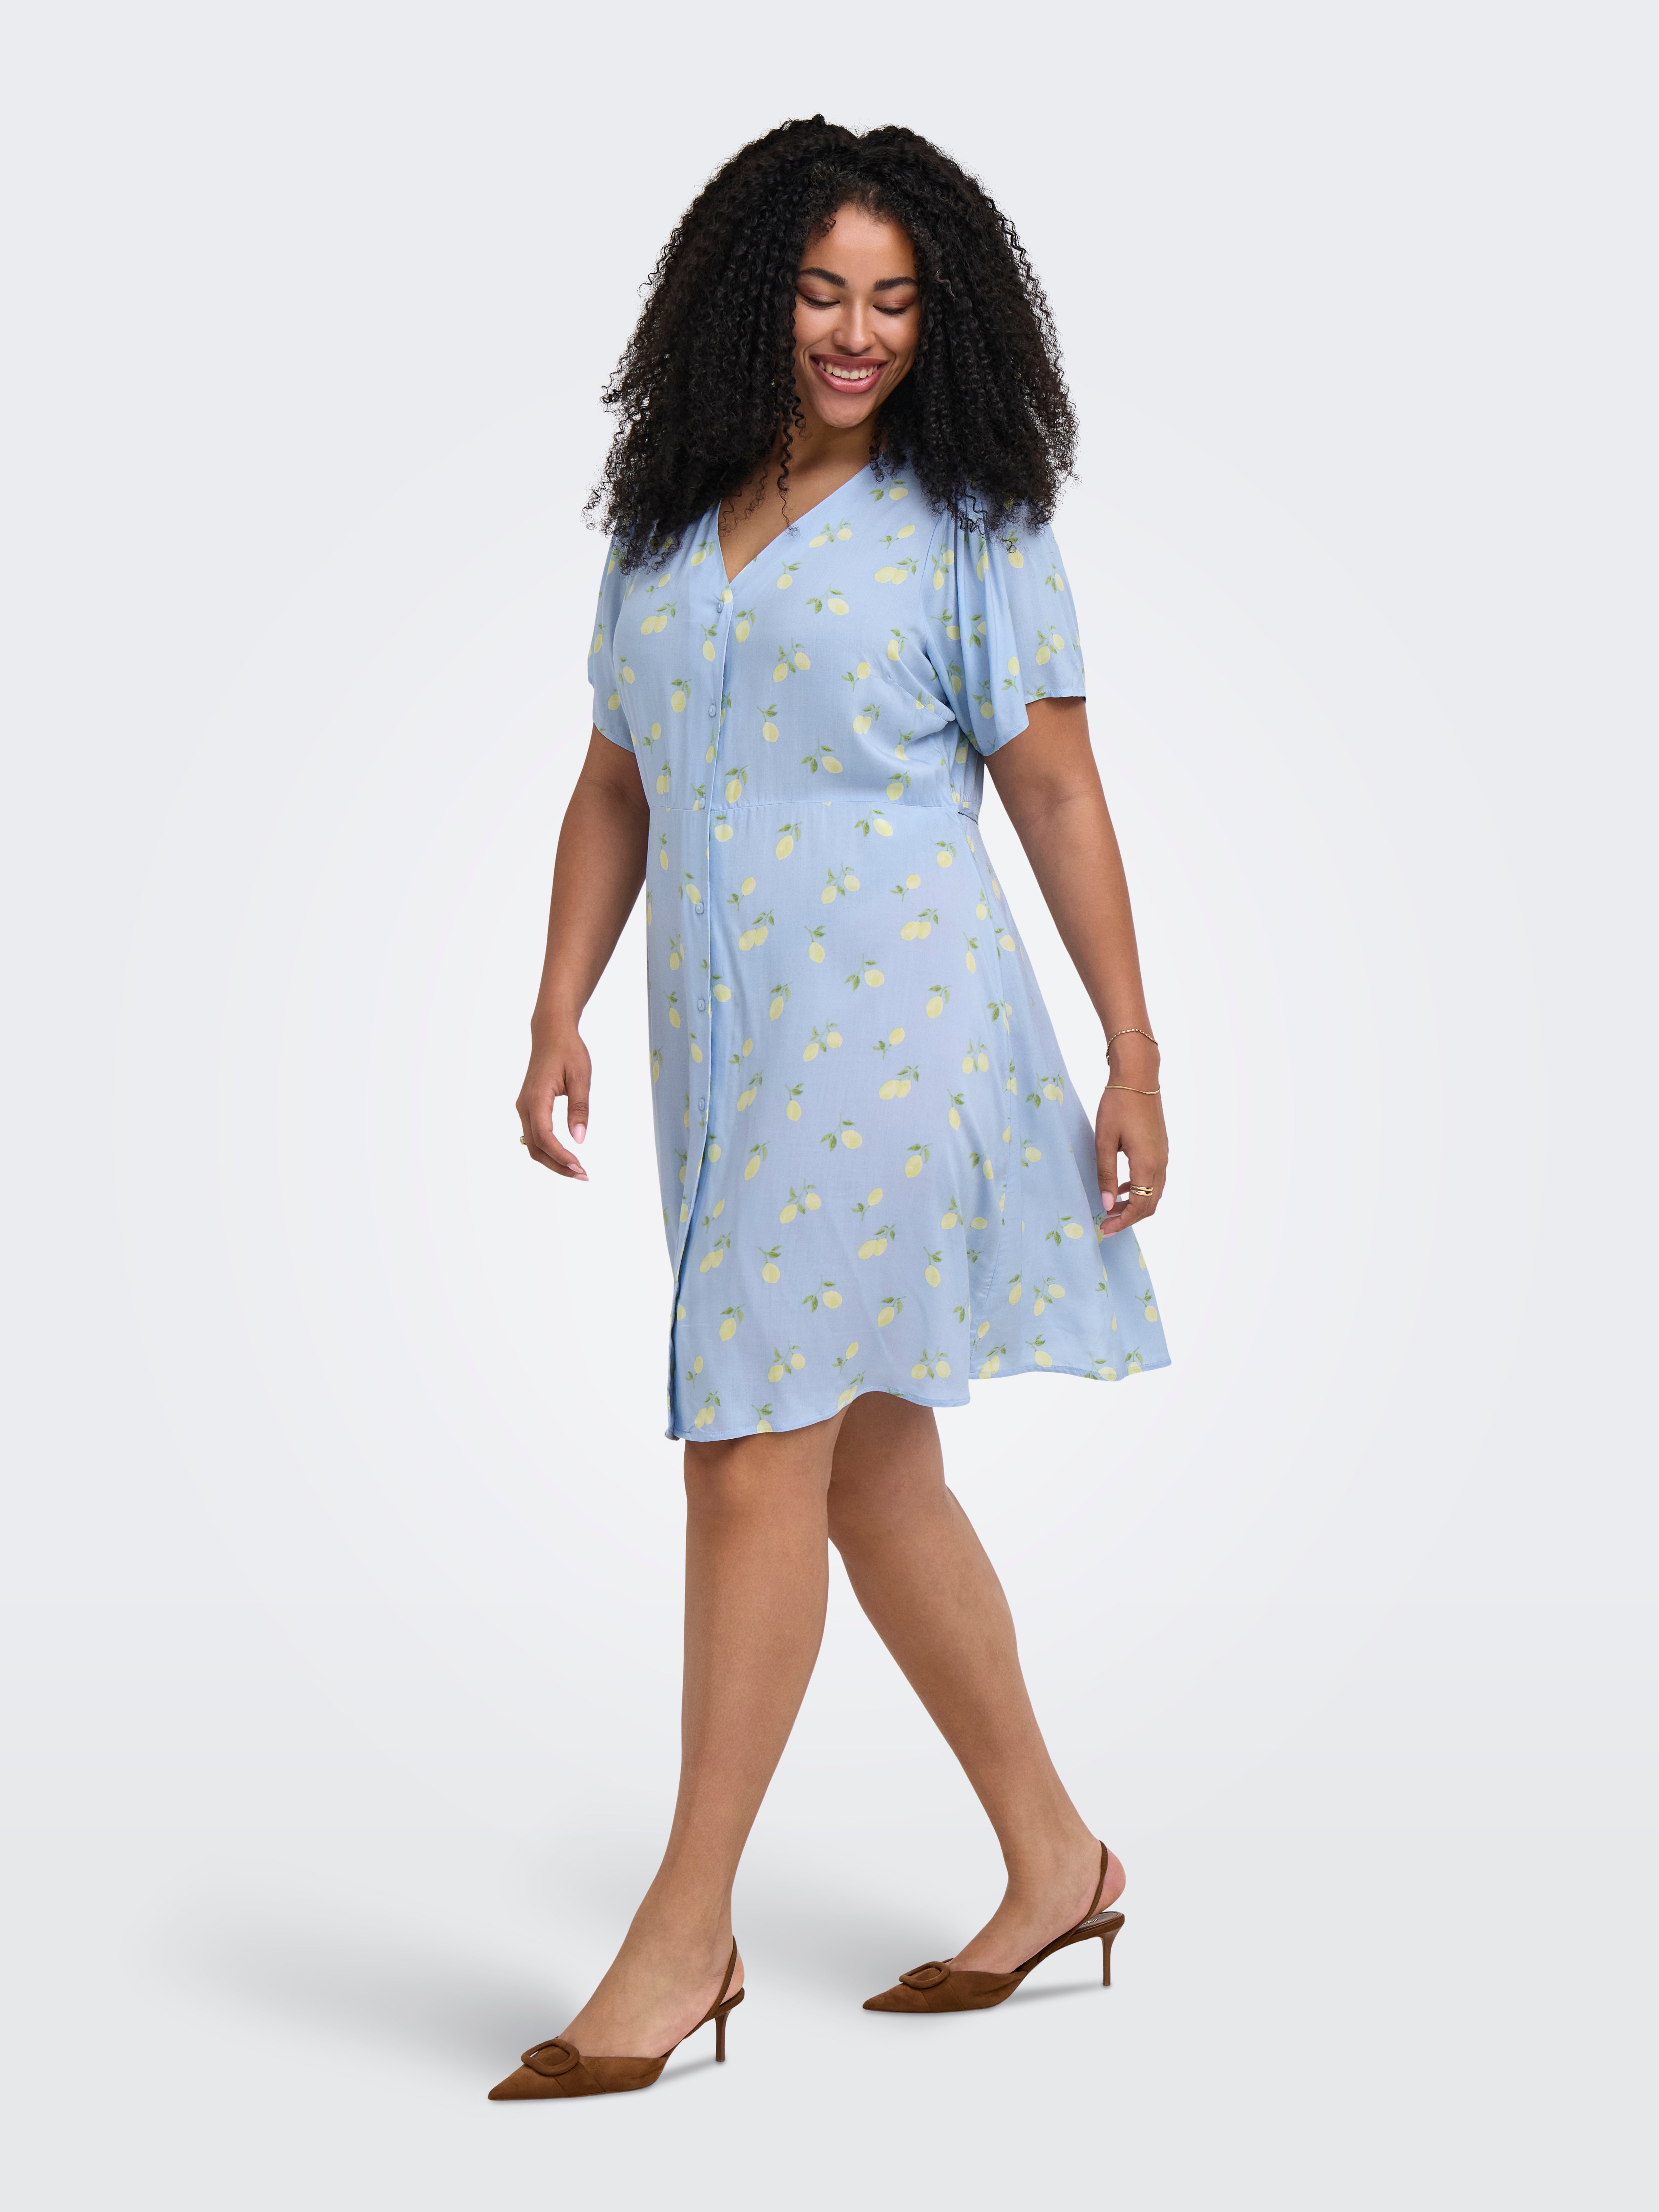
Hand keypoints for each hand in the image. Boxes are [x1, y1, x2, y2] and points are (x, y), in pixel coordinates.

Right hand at [517, 1029, 590, 1179]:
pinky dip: (548, 1149)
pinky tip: (564, 1155)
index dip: (561, 1156)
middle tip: (582, 1175)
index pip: (545, 1137)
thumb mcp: (580, 1077)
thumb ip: (579, 1108)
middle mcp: (525, 1105)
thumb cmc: (567, 1050)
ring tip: (576, 1169)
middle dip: (557, 1165)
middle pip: (535, 1147)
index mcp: (536, 1098)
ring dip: (552, 1160)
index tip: (580, 1167)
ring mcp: (524, 1107)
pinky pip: (534, 1135)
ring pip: (532, 1144)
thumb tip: (579, 1138)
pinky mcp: (529, 1107)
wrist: (551, 1033)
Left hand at [1095, 1082, 1166, 1237]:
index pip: (1140, 1205)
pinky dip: (1140, 1190)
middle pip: (1150, 1204)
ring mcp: (1163, 1155)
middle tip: (1106, 1225)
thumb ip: (1106, 1175)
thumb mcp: (1104, 1141)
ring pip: (1154, 1192)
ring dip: (1135, 1205)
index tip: (1104, 1229)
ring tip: (1112, 1209)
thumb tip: (1107, 1205)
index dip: (1123, 1221)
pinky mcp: (1161, 1148)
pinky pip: (1154, 1179)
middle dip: (1129, 1218)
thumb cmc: (1117, 1105)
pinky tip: (1122, 1188)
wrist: (1138, 1077)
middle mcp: (1160, 1163)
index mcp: (1147, 1163)